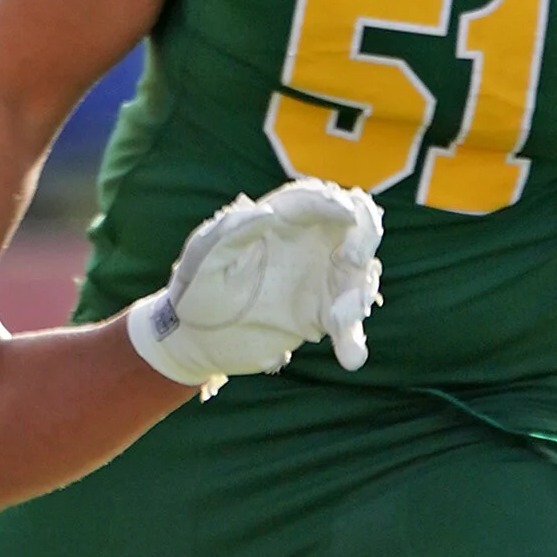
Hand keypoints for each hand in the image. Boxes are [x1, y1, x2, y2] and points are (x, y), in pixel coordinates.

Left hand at [129, 180, 382, 388]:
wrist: (193, 337)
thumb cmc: (194, 286)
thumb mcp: (204, 258)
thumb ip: (232, 231)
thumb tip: (267, 210)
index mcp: (280, 219)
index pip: (316, 200)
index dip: (335, 203)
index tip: (346, 215)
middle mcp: (309, 243)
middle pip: (355, 228)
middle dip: (363, 238)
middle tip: (352, 260)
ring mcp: (321, 278)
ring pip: (358, 276)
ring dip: (359, 295)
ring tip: (341, 319)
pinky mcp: (323, 314)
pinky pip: (347, 322)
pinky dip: (352, 338)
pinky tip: (351, 357)